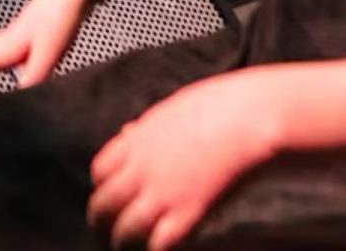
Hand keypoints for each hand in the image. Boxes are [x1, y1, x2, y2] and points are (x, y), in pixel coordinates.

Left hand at [87, 71, 279, 249]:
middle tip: (105, 231)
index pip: (99, 171)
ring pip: (125, 229)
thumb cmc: (214, 107)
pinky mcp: (188, 212)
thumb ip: (144, 128)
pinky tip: (160, 248)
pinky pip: (159, 242)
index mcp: (135, 142)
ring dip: (123, 241)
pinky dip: (155, 249)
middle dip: (101, 220)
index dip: (102, 187)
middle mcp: (141, 169)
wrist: (246, 117)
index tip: (111, 196)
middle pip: (104, 203)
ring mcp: (162, 192)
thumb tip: (127, 133)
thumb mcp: (168, 111)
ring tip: (126, 248)